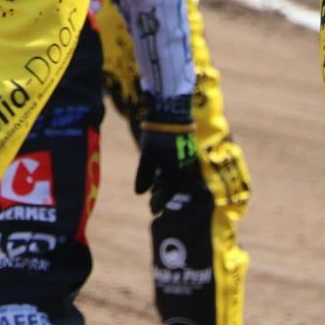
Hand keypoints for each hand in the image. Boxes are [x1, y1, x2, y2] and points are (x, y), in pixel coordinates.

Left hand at [135, 93, 198, 212]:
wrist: (171, 113)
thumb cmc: (157, 136)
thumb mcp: (147, 156)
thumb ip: (144, 175)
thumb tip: (139, 193)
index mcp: (176, 172)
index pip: (167, 193)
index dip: (159, 202)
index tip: (152, 212)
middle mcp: (184, 168)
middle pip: (173, 187)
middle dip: (162, 195)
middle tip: (152, 202)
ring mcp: (185, 159)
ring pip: (175, 177)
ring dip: (165, 185)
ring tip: (154, 189)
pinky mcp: (184, 150)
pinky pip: (177, 168)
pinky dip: (168, 174)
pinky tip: (160, 172)